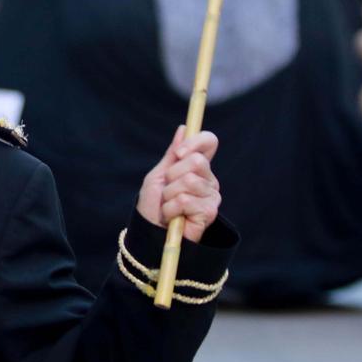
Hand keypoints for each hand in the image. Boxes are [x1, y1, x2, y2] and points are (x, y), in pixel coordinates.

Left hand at [137, 128, 220, 242]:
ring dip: (169, 195)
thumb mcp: (159, 176)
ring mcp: (211, 196)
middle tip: (167, 192)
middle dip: (173, 176)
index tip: (178, 153)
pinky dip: (171, 209)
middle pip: (197, 161)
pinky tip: (173, 217)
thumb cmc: (154, 206)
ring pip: (188, 181)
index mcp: (198, 167)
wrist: (151, 233)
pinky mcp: (209, 212)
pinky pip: (185, 200)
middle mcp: (209, 179)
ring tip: (169, 206)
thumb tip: (184, 128)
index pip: (209, 142)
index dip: (195, 142)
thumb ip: (172, 154)